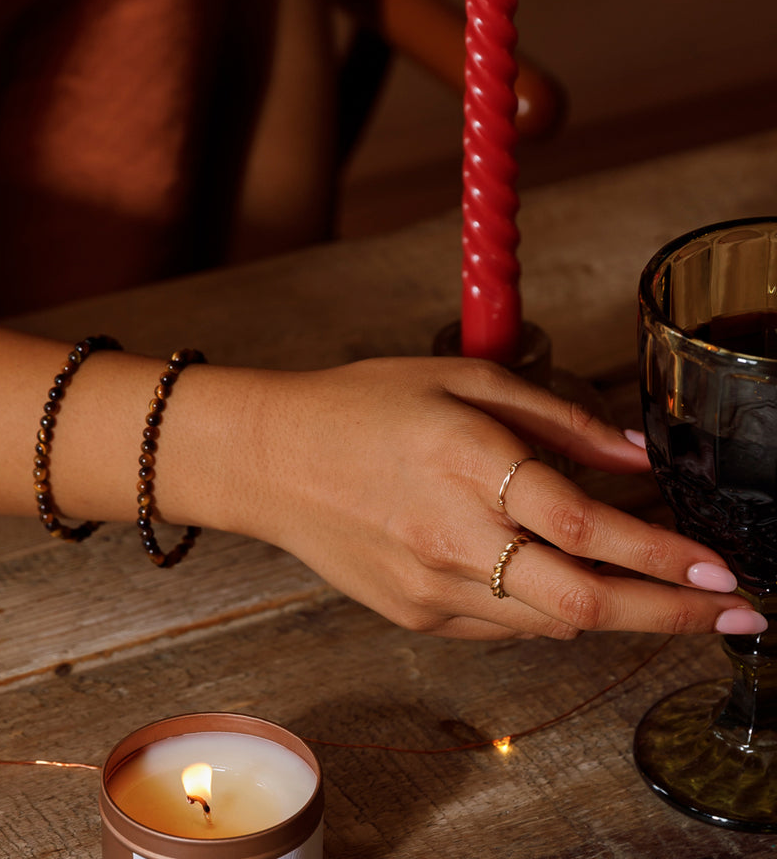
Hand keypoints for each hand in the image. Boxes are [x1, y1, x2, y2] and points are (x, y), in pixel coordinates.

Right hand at [176, 357, 758, 640]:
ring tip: (662, 599)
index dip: (668, 555)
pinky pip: (505, 623)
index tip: (721, 569)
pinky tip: (565, 583)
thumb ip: (554, 417)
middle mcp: (452, 538)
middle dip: (674, 615)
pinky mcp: (416, 615)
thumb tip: (634, 458)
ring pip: (553, 622)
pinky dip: (551, 608)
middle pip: (587, 602)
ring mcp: (432, 588)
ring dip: (618, 613)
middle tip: (734, 616)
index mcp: (466, 465)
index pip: (590, 528)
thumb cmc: (360, 407)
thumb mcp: (459, 380)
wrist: (272, 459)